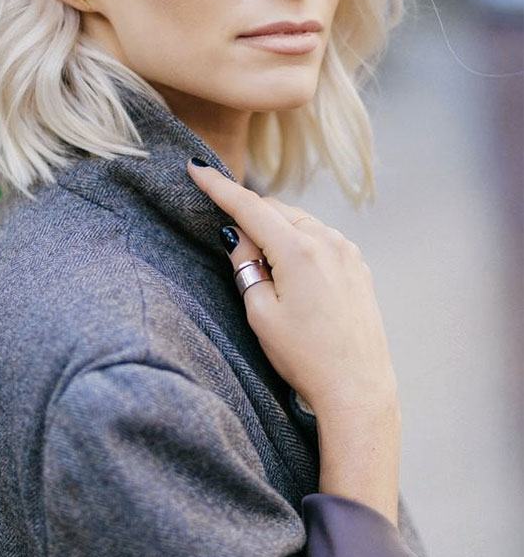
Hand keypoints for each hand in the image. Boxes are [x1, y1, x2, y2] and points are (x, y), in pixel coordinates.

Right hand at [187, 160, 399, 420]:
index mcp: (299, 251)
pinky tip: (292, 273)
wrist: (357, 388)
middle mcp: (328, 241)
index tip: (196, 168)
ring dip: (276, 231)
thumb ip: (246, 266)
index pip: (249, 206)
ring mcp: (347, 252)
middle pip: (276, 210)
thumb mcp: (261, 313)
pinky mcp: (358, 266)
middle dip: (249, 216)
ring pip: (299, 223)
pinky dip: (299, 242)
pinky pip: (320, 239)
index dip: (219, 187)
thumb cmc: (305, 357)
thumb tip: (239, 236)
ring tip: (264, 271)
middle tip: (231, 244)